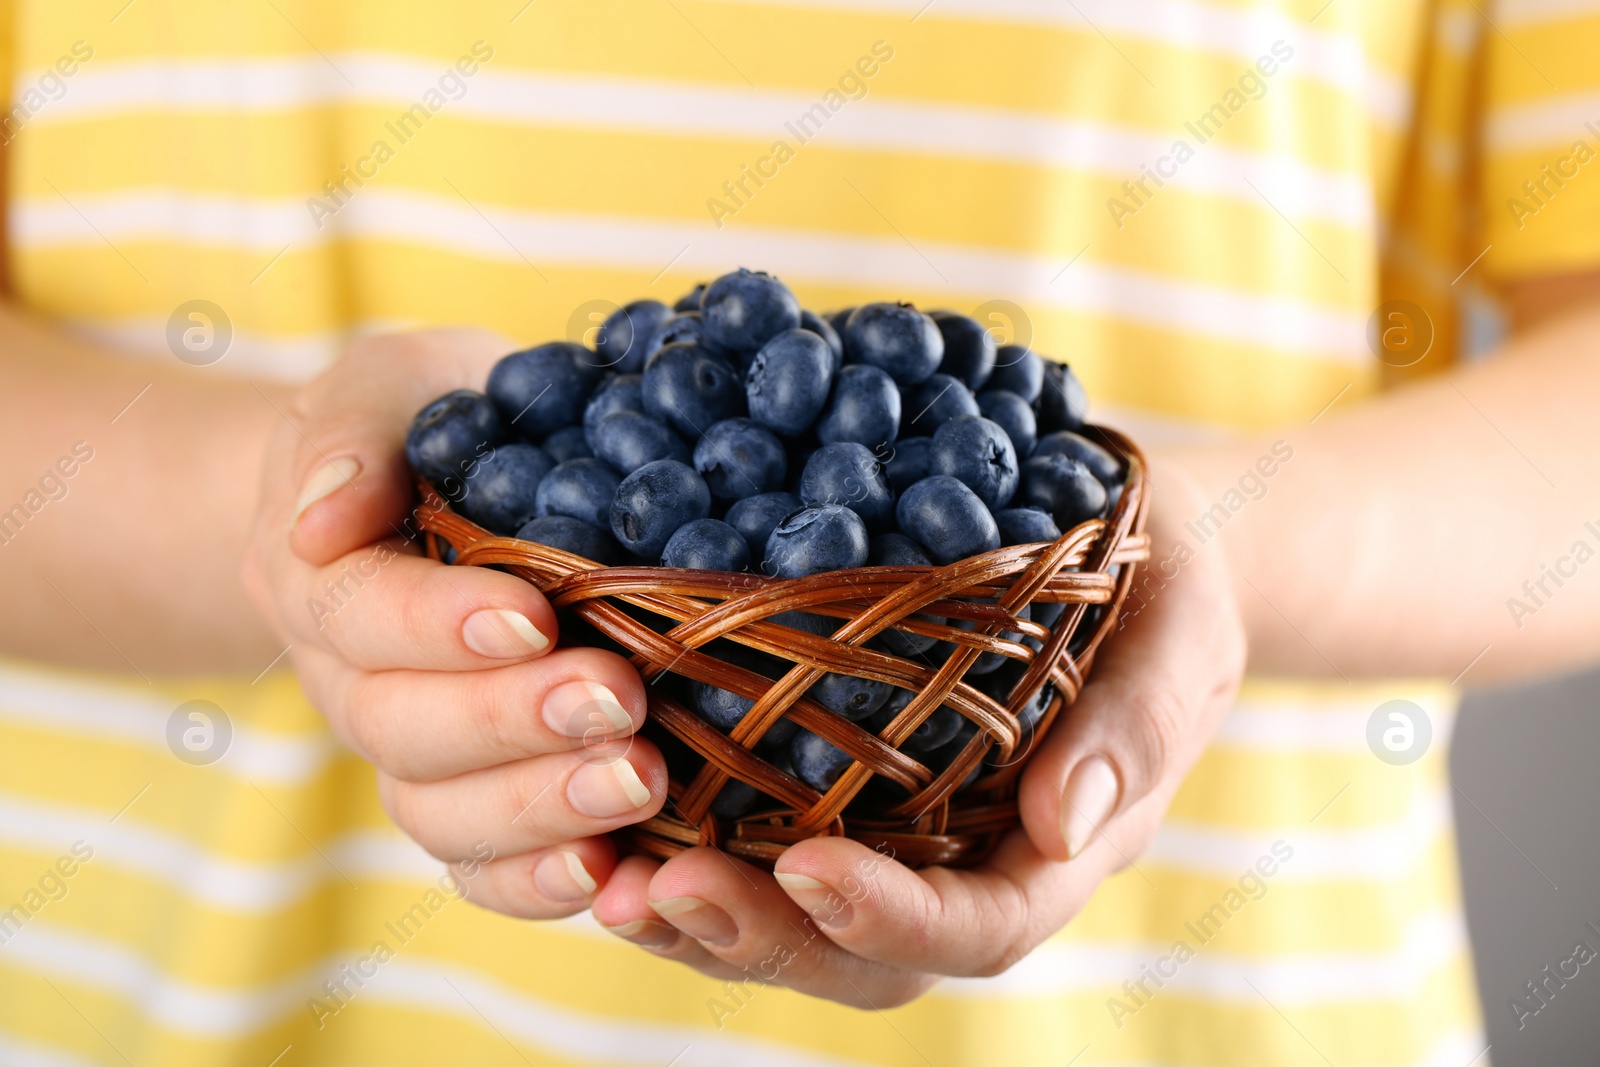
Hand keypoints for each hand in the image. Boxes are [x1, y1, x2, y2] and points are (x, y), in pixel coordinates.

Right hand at [241, 329, 666, 915]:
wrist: (432, 487)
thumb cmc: (425, 423)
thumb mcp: (389, 388)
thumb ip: (351, 435)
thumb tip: (321, 517)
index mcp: (323, 577)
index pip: (359, 613)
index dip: (438, 626)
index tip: (532, 615)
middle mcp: (352, 681)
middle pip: (404, 730)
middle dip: (511, 723)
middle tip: (618, 699)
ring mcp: (410, 752)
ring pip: (440, 814)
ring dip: (540, 808)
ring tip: (642, 782)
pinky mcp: (470, 799)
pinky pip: (480, 870)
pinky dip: (536, 884)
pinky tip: (614, 876)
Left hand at [588, 462, 1245, 1006]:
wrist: (1136, 559)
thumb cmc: (1168, 590)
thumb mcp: (1183, 634)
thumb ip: (1138, 725)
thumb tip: (1062, 821)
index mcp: (1057, 851)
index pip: (978, 926)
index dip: (891, 915)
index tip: (807, 866)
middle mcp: (969, 865)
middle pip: (865, 955)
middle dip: (762, 935)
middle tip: (660, 888)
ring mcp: (905, 838)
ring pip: (799, 922)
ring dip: (702, 915)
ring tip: (606, 876)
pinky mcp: (848, 789)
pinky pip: (764, 846)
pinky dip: (685, 848)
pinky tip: (612, 817)